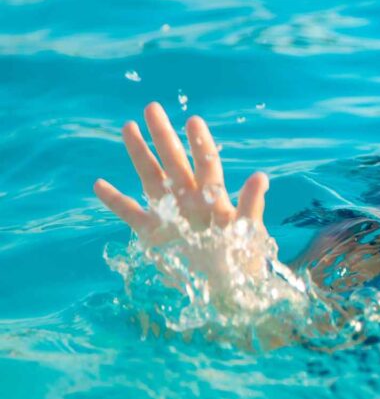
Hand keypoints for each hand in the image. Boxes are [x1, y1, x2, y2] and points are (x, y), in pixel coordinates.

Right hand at [93, 102, 270, 290]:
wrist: (229, 291)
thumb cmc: (243, 261)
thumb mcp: (249, 232)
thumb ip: (250, 205)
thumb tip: (260, 177)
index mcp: (213, 197)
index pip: (206, 163)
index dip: (199, 144)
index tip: (192, 120)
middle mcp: (189, 200)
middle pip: (174, 162)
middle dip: (163, 135)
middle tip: (152, 107)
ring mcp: (170, 214)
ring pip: (151, 178)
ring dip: (140, 155)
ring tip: (128, 128)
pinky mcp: (154, 235)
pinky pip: (131, 214)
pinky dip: (115, 201)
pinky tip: (99, 184)